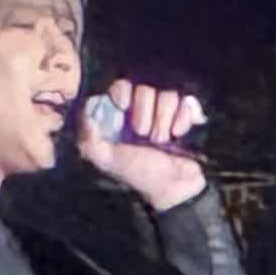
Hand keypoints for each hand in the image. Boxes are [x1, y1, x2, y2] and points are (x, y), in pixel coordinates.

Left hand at [73, 80, 208, 209]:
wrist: (174, 188)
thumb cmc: (138, 173)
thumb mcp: (105, 159)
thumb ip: (88, 136)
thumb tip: (87, 107)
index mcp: (120, 116)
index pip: (121, 85)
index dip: (123, 92)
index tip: (124, 106)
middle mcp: (142, 110)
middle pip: (146, 87)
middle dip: (147, 114)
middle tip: (144, 136)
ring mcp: (166, 112)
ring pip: (168, 93)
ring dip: (165, 120)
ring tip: (163, 141)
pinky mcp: (186, 115)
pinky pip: (188, 102)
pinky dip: (184, 118)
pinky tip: (179, 134)